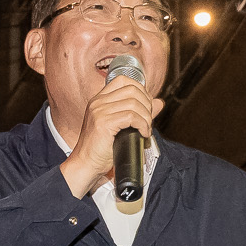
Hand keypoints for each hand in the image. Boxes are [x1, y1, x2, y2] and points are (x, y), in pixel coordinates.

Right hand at [59, 74, 156, 198]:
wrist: (85, 165)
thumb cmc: (101, 149)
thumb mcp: (121, 126)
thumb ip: (140, 112)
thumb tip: (159, 102)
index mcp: (99, 100)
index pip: (123, 80)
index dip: (141, 89)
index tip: (146, 105)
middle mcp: (98, 102)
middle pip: (132, 89)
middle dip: (147, 104)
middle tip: (148, 120)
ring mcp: (99, 111)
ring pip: (134, 103)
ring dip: (146, 117)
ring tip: (146, 129)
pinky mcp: (103, 123)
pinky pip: (131, 117)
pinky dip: (143, 125)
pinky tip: (143, 134)